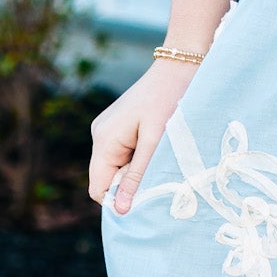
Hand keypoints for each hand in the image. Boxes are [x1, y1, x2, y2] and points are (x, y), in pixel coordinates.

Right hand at [89, 59, 199, 213]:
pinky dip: (139, 156)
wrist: (179, 66)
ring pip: (117, 166)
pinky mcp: (119, 125)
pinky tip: (156, 142)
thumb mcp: (155, 142)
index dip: (119, 199)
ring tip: (160, 152)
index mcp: (104, 139)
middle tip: (158, 170)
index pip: (98, 188)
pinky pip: (123, 153)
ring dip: (137, 168)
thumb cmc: (169, 101)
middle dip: (130, 183)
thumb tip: (120, 210)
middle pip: (107, 178)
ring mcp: (108, 128)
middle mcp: (100, 134)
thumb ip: (137, 176)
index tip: (146, 195)